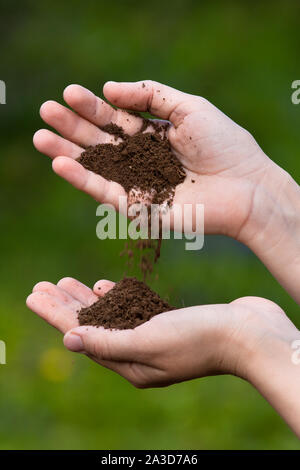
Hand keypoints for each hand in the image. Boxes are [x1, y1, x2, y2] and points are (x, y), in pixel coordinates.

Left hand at [26, 277, 299, 436]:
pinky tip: (104, 286)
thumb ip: (107, 342)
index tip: (34, 294)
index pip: (81, 336)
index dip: (55, 314)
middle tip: (40, 286)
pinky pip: (132, 311)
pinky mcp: (167, 323)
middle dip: (64, 305)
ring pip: (109, 317)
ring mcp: (153, 339)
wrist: (249, 333)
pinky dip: (116, 298)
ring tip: (64, 283)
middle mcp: (138, 355)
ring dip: (86, 300)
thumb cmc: (200, 338)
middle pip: (90, 327)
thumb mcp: (148, 341)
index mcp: (130, 365)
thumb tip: (67, 340)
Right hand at [33, 80, 269, 236]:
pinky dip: (83, 180)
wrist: (247, 186)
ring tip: (41, 136)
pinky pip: (106, 194)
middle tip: (46, 111)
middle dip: (73, 127)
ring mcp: (139, 186)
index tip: (69, 92)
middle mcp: (142, 161)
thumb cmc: (226, 145)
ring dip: (67, 153)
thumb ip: (150, 95)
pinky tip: (61, 164)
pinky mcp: (139, 209)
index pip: (115, 120)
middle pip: (100, 142)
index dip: (92, 106)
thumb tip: (108, 88)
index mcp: (154, 136)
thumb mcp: (188, 107)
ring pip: (96, 168)